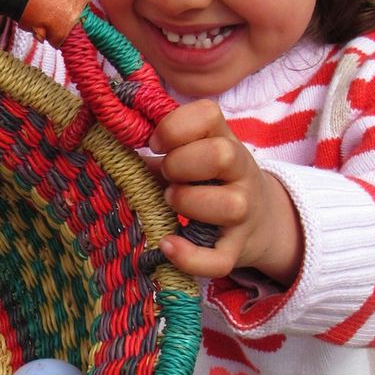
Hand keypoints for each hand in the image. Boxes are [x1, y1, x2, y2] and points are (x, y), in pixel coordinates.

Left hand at [149, 100, 303, 283]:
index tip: (155, 143)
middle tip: (167, 175)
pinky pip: (219, 261)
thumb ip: (161, 152)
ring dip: (189, 202)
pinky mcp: (236, 250)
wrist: (260, 222)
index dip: (175, 126)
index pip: (209, 114)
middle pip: (222, 155)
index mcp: (225, 140)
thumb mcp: (194, 157)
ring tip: (170, 202)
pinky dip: (190, 257)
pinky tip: (167, 244)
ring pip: (229, 206)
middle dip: (181, 164)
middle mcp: (241, 173)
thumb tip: (114, 150)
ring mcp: (244, 212)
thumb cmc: (210, 182)